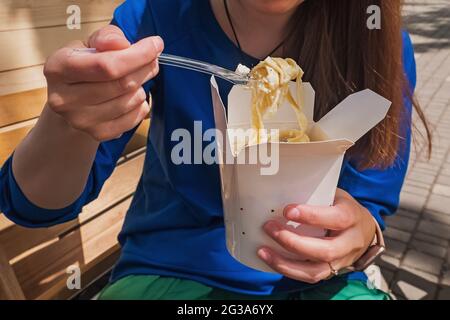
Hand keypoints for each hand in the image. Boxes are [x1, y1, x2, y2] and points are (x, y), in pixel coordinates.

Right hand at [43, 25, 163, 140]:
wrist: (72, 102)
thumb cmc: (84, 67)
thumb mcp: (89, 44)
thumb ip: (106, 38)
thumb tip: (123, 44)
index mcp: (58, 68)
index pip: (106, 64)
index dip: (137, 55)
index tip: (155, 44)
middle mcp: (64, 98)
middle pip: (121, 84)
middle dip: (144, 69)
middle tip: (153, 61)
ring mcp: (80, 120)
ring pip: (129, 101)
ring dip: (142, 86)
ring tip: (139, 78)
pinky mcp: (96, 134)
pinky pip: (131, 119)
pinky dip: (140, 107)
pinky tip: (135, 97)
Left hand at [257, 189, 376, 282]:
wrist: (364, 231)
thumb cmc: (342, 208)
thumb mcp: (335, 195)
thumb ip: (315, 195)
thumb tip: (280, 191)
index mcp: (352, 217)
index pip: (336, 219)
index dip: (311, 216)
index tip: (287, 211)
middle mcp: (350, 243)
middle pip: (324, 250)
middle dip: (292, 241)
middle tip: (269, 227)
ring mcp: (341, 261)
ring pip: (315, 271)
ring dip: (285, 262)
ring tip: (263, 251)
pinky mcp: (331, 272)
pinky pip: (309, 277)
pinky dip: (287, 270)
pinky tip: (270, 260)